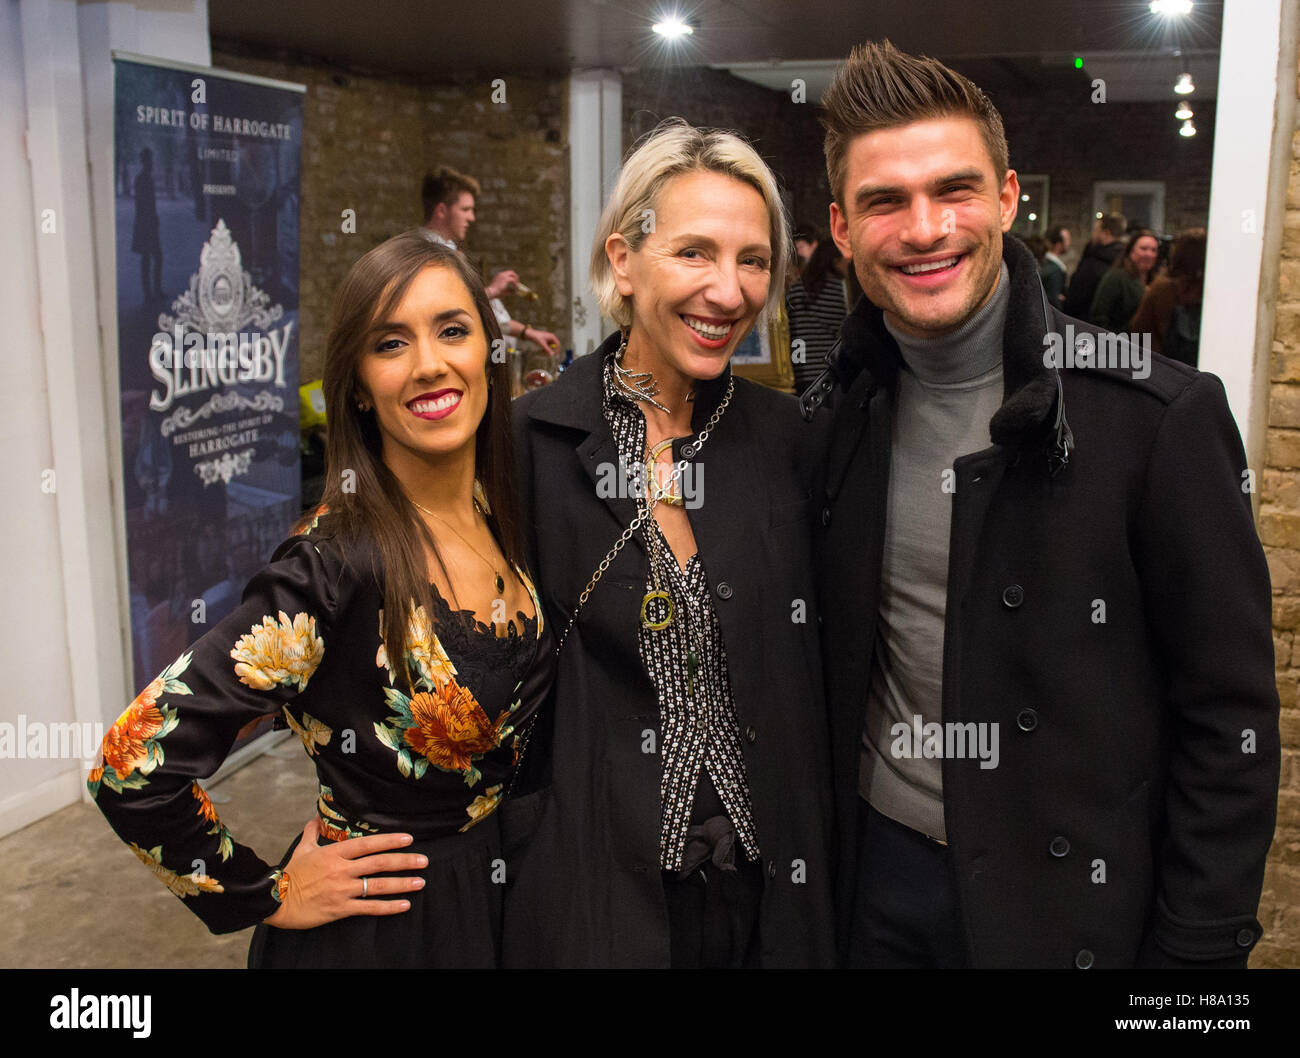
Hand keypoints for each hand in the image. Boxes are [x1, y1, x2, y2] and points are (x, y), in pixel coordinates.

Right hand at [262, 818, 426, 928]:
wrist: (274, 900)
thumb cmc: (288, 874)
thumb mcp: (301, 849)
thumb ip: (312, 833)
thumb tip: (315, 817)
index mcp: (334, 853)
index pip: (367, 844)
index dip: (389, 841)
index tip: (408, 839)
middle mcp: (342, 870)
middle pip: (379, 863)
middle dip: (404, 861)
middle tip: (424, 860)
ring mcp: (342, 889)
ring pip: (378, 885)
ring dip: (401, 883)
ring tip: (420, 881)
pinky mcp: (340, 908)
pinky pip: (368, 907)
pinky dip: (387, 906)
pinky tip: (404, 905)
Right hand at [484, 269, 518, 298]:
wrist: (491, 292)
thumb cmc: (495, 294)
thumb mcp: (502, 291)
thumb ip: (508, 290)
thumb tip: (514, 291)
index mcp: (499, 276)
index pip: (507, 273)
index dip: (512, 277)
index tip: (515, 282)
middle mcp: (501, 274)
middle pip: (511, 272)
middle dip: (516, 277)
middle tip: (518, 283)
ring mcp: (503, 275)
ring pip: (513, 275)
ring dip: (516, 281)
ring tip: (517, 287)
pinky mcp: (506, 279)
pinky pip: (513, 280)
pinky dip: (515, 284)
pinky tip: (515, 289)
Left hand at [523, 327, 561, 355]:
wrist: (530, 334)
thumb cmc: (536, 338)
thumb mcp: (542, 344)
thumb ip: (547, 349)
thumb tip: (552, 355)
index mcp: (552, 336)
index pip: (557, 344)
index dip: (557, 349)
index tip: (556, 354)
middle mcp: (551, 337)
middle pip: (554, 346)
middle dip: (552, 350)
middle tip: (548, 354)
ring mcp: (548, 339)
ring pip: (551, 347)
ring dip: (548, 350)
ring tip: (543, 351)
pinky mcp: (545, 341)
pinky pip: (548, 346)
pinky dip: (546, 349)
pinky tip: (542, 350)